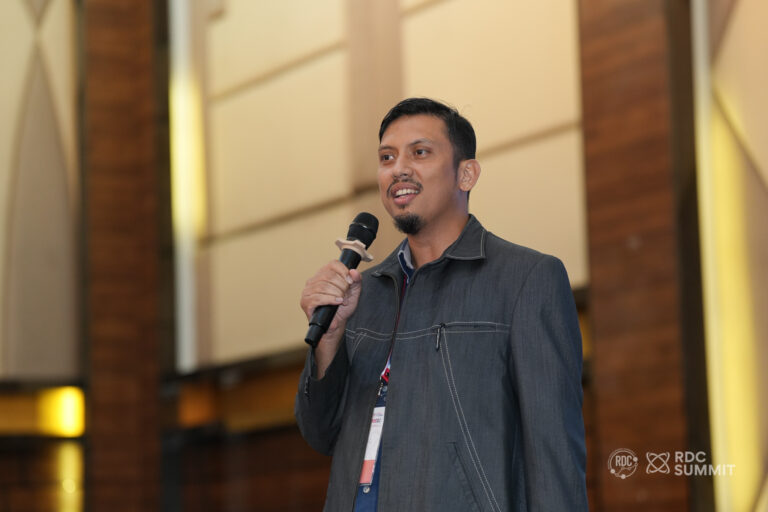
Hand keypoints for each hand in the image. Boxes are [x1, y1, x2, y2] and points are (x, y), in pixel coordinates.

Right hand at [300, 261, 361, 376]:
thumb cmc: (343, 308)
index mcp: (324, 274)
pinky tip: (337, 302)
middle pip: (328, 275)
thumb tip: (354, 271)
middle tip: (345, 295)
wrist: (336, 324)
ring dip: (336, 294)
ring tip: (342, 301)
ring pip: (323, 286)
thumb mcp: (354, 293)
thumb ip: (356, 281)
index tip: (350, 282)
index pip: (333, 264)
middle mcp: (313, 280)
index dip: (343, 271)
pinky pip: (317, 298)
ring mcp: (307, 291)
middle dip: (341, 286)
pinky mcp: (305, 302)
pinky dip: (330, 300)